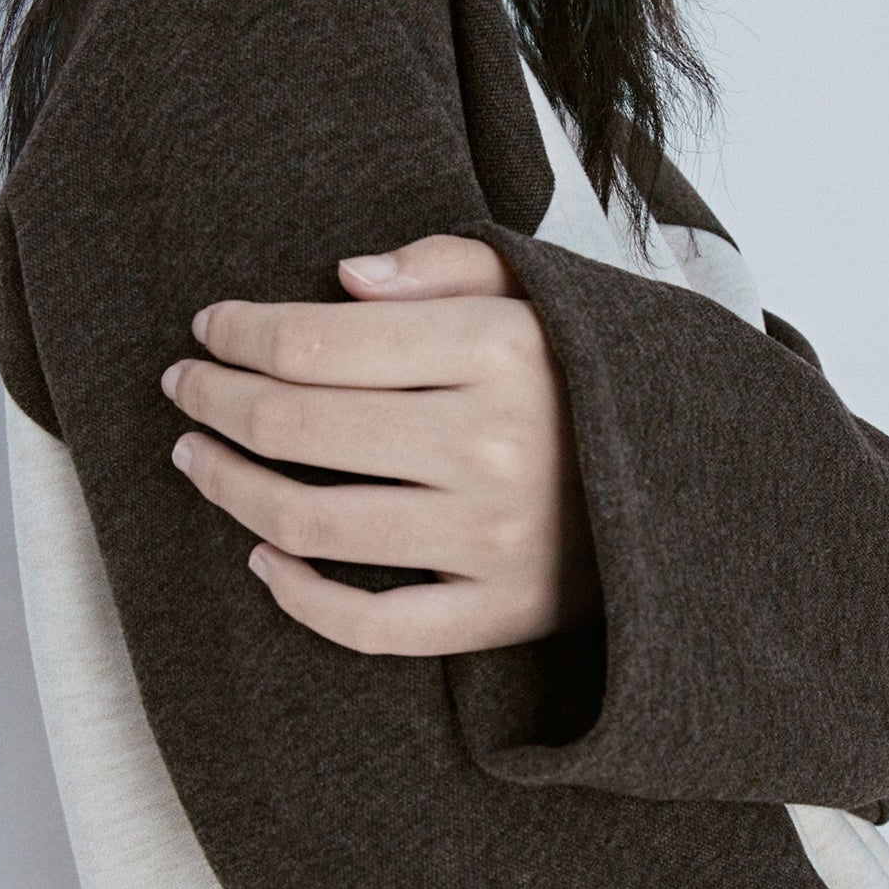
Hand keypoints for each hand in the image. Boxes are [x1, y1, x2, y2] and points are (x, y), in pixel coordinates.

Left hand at [160, 233, 601, 655]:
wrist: (705, 486)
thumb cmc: (598, 379)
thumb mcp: (545, 294)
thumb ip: (447, 265)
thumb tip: (342, 276)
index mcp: (499, 349)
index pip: (316, 340)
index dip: (240, 332)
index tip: (208, 328)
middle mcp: (490, 444)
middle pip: (294, 424)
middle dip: (213, 399)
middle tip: (182, 386)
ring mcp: (492, 537)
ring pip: (308, 520)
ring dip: (228, 486)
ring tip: (196, 458)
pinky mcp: (499, 613)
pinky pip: (369, 623)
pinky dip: (298, 596)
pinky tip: (262, 559)